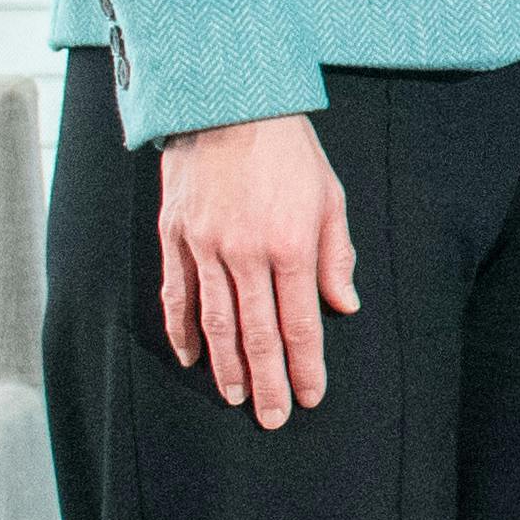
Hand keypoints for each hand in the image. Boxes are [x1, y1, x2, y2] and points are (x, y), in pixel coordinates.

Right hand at [153, 111, 358, 429]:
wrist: (226, 101)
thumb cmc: (287, 148)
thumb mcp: (328, 195)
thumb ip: (335, 253)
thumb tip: (344, 305)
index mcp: (289, 245)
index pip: (300, 322)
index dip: (306, 365)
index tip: (311, 396)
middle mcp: (244, 253)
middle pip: (256, 334)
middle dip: (268, 382)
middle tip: (274, 418)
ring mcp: (204, 247)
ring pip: (215, 323)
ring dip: (226, 367)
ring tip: (238, 398)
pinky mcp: (174, 235)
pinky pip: (177, 295)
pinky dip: (182, 331)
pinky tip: (191, 357)